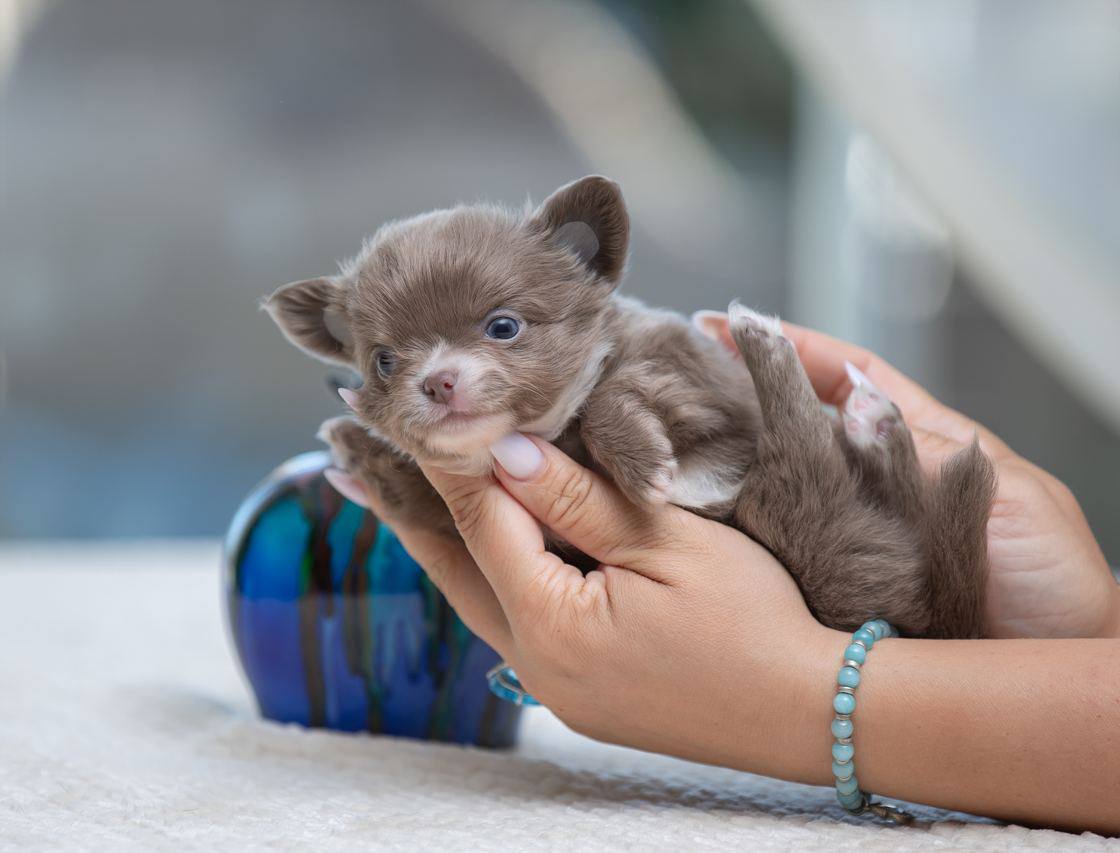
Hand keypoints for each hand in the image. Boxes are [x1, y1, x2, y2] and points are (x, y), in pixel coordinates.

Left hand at [343, 434, 837, 778]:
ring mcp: (556, 687)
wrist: (813, 712)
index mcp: (551, 623)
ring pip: (476, 597)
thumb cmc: (754, 621)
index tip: (408, 413)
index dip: (445, 461)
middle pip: (453, 568)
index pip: (479, 523)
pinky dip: (487, 573)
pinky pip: (513, 621)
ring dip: (440, 542)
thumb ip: (576, 498)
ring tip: (391, 496)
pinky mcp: (579, 692)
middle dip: (404, 509)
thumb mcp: (667, 543)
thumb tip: (501, 452)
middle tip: (347, 461)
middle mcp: (536, 665)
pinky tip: (479, 549)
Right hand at [695, 314, 1119, 638]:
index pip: (847, 378)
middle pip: (795, 428)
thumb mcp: (1007, 495)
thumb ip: (926, 452)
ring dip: (728, 469)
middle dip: (740, 400)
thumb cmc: (1052, 583)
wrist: (1046, 675)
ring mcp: (843, 539)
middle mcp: (869, 489)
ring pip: (775, 488)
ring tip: (673, 447)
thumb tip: (850, 407)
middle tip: (679, 384)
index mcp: (918, 447)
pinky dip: (741, 540)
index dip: (795, 347)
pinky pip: (777, 555)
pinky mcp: (828, 592)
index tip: (736, 323)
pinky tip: (702, 528)